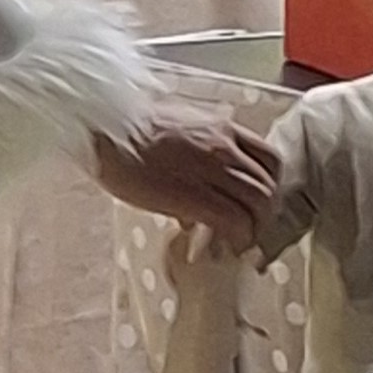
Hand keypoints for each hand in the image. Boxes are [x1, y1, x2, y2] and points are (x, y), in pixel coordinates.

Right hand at [90, 111, 278, 247]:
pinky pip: (233, 219)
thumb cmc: (123, 126)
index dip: (271, 185)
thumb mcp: (172, 127)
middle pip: (267, 185)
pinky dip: (239, 237)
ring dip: (255, 228)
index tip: (260, 201)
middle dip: (265, 213)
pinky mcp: (193, 195)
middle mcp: (224, 146)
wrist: (101, 127)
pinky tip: (229, 246)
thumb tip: (192, 189)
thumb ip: (194, 151)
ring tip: (242, 242)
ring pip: (258, 203)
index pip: (269, 158)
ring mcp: (211, 169)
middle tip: (252, 229)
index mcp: (220, 127)